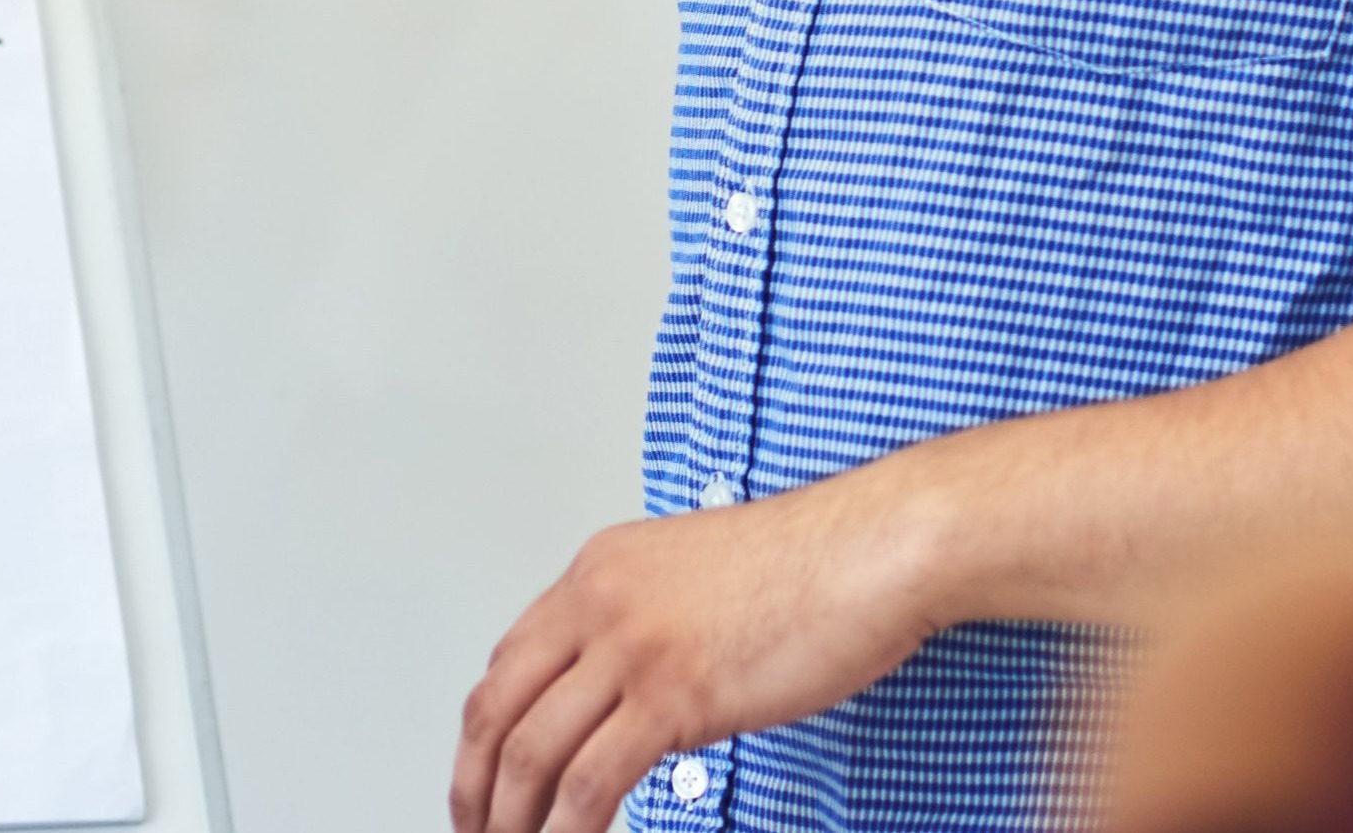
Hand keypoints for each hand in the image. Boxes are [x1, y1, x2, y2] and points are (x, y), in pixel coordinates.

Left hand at [453, 466, 957, 832]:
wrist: (877, 548)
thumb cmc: (817, 566)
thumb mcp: (699, 581)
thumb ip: (652, 630)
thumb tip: (633, 699)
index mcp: (600, 571)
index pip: (508, 662)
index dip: (486, 732)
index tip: (487, 779)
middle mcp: (598, 603)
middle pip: (495, 709)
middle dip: (475, 785)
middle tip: (477, 830)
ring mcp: (630, 649)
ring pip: (530, 752)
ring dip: (511, 820)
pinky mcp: (674, 697)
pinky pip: (591, 782)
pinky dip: (567, 831)